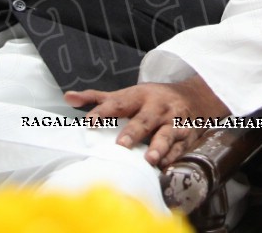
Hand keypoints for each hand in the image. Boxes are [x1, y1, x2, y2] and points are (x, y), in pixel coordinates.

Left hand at [65, 75, 230, 166]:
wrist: (193, 97)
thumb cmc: (151, 100)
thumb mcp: (126, 95)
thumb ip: (97, 98)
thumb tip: (68, 97)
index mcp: (139, 96)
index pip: (119, 104)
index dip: (103, 112)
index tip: (89, 123)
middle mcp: (157, 107)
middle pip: (144, 120)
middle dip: (133, 132)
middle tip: (121, 146)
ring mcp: (173, 121)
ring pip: (166, 134)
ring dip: (158, 147)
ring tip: (150, 160)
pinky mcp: (186, 136)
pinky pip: (180, 148)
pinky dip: (172, 157)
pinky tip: (164, 166)